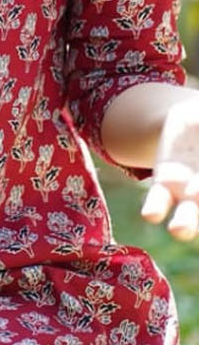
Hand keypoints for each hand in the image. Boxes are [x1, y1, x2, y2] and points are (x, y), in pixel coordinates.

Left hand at [141, 94, 198, 238]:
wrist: (193, 121)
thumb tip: (196, 116)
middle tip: (195, 204)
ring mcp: (192, 194)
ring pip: (189, 217)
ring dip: (185, 225)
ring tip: (179, 229)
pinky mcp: (165, 185)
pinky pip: (158, 202)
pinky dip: (155, 210)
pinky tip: (151, 214)